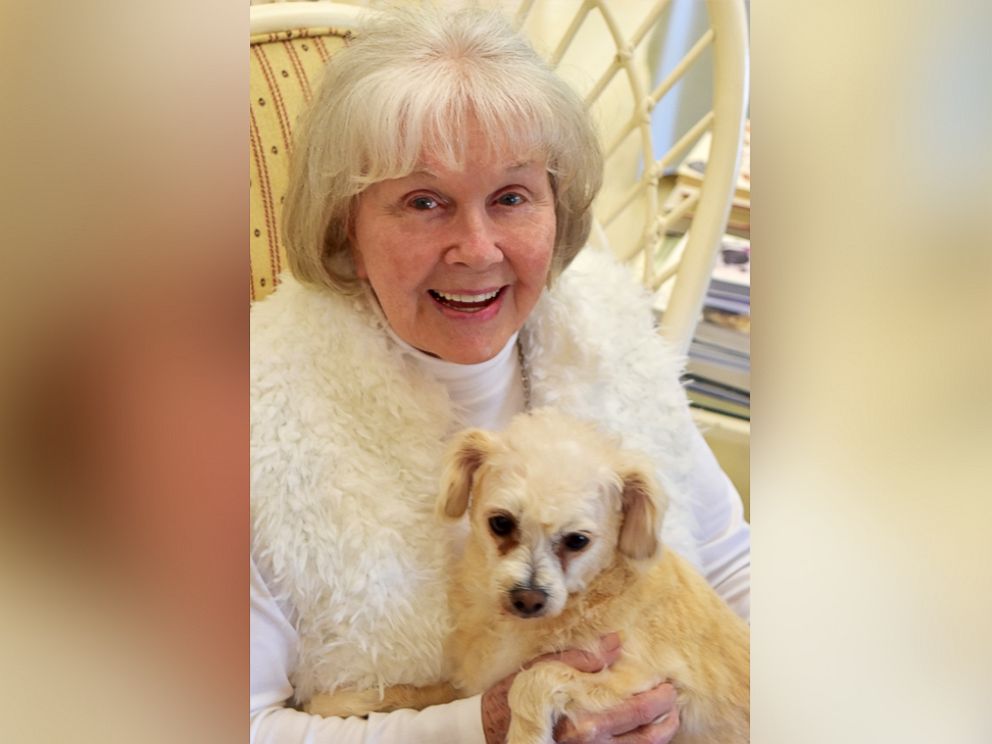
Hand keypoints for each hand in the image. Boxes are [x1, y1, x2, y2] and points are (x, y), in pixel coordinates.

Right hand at [480, 634, 679, 743]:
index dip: (659, 698)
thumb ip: (582, 658)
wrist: (491, 732)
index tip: (667, 683)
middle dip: (666, 717)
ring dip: (659, 735)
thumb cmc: (519, 698)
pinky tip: (643, 733)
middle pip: (647, 736)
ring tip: (668, 718)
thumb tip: (616, 643)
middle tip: (673, 699)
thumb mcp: (545, 670)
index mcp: (585, 720)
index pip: (638, 710)